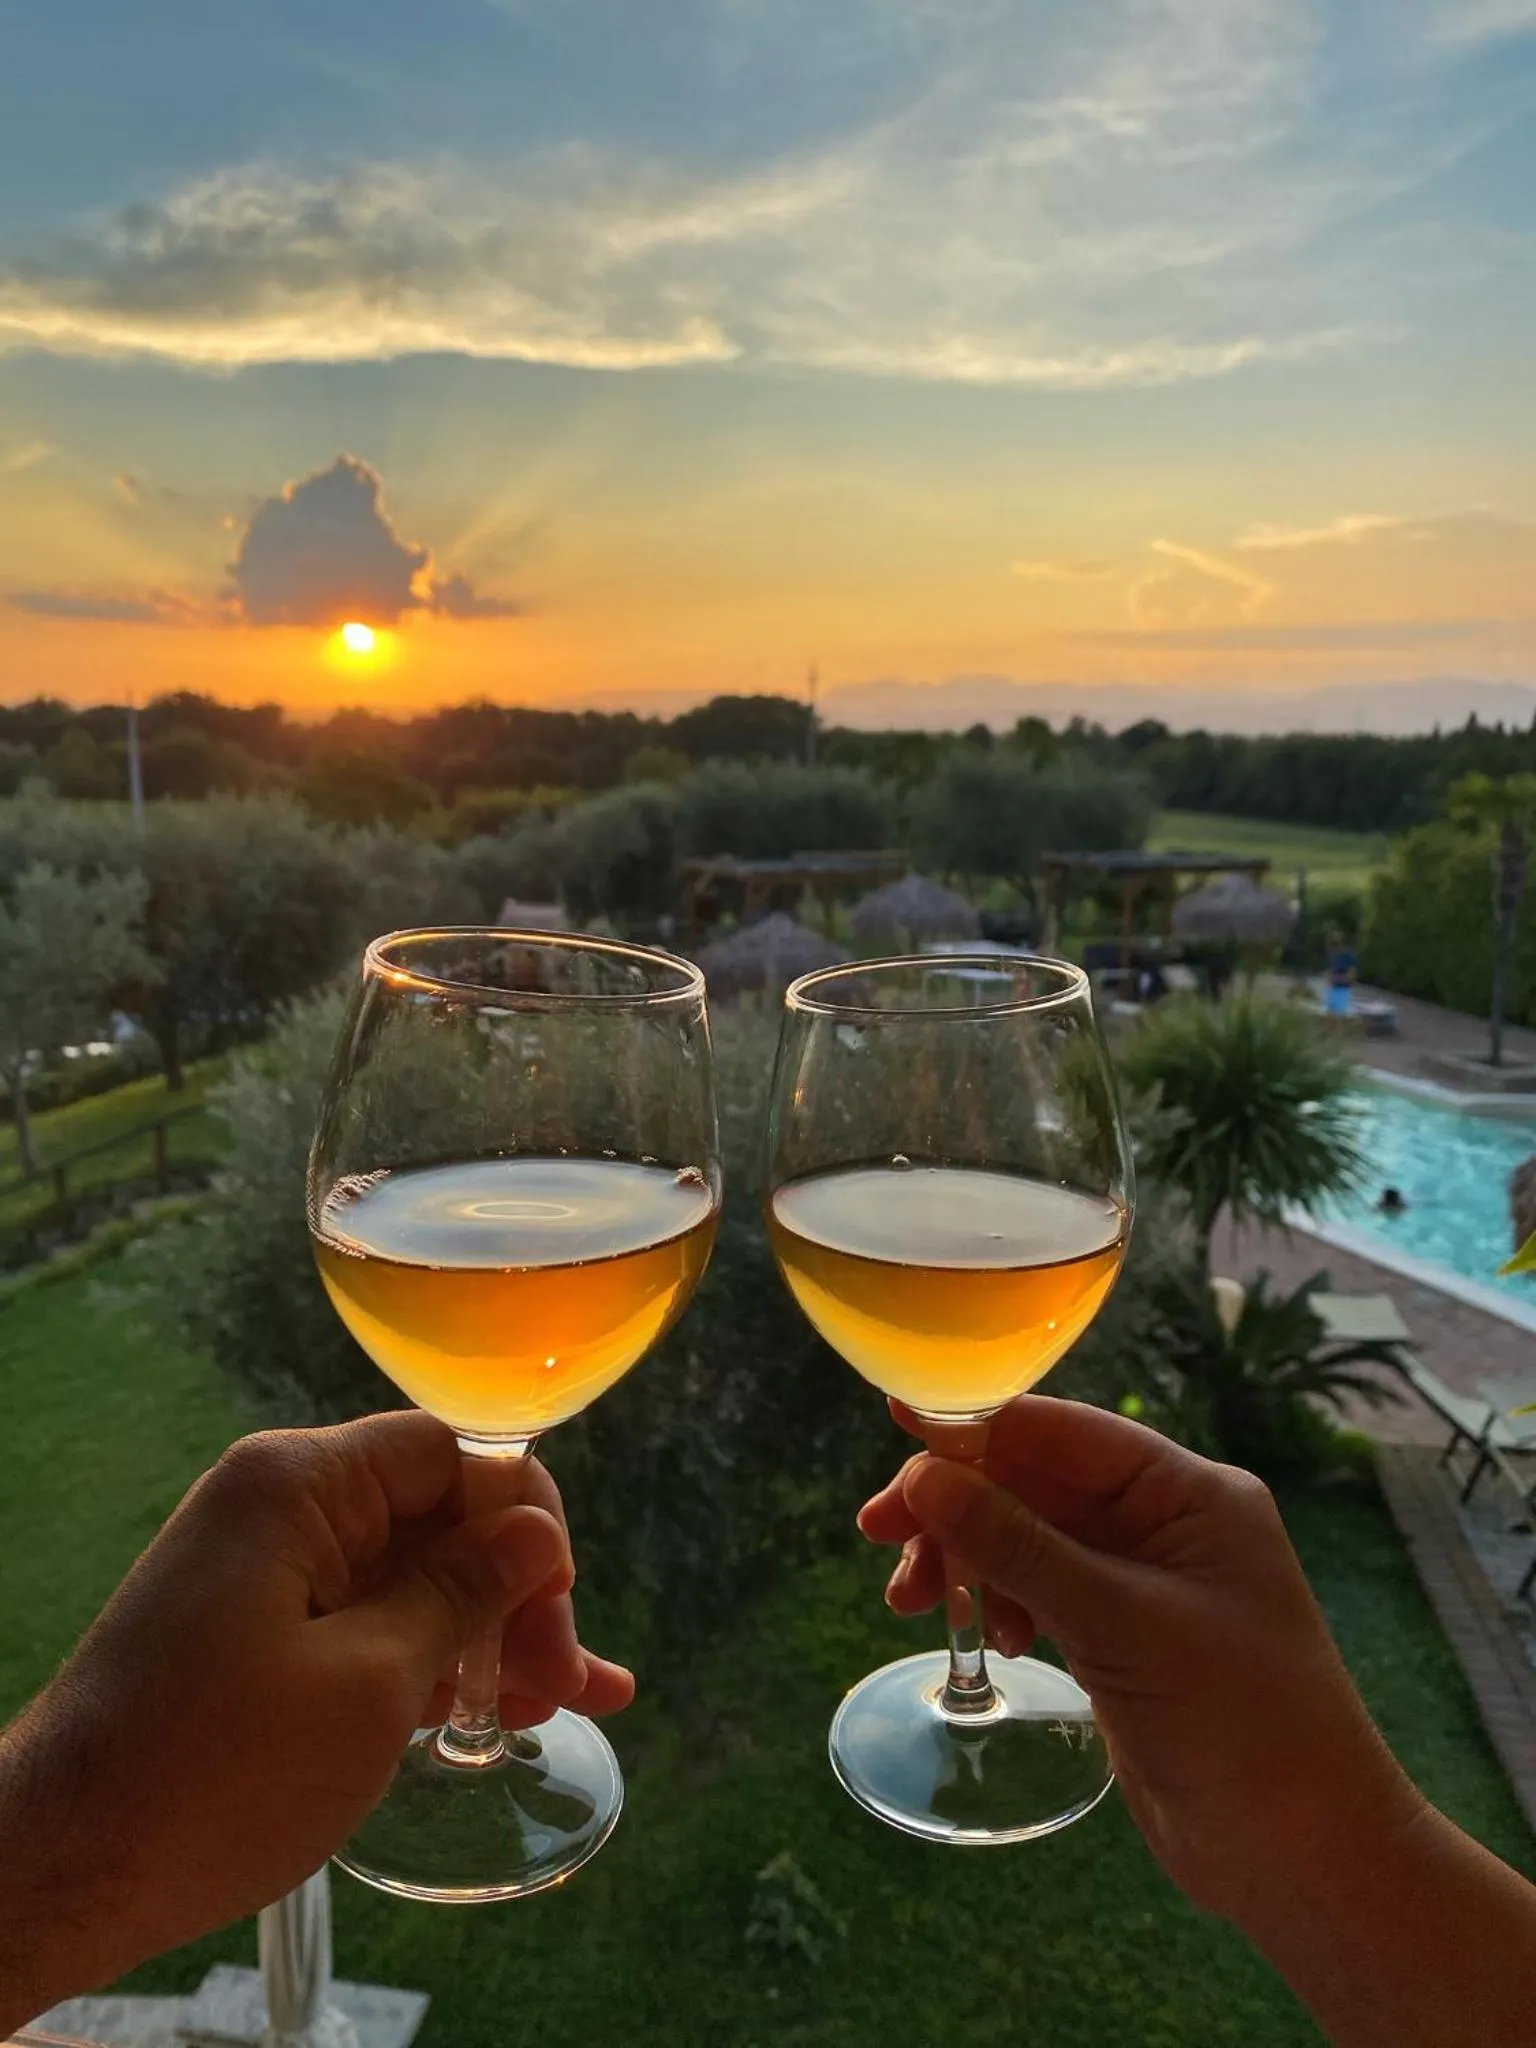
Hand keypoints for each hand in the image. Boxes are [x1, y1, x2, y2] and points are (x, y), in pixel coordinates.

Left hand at [0, 1413, 632, 2025]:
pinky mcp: (252, 1637)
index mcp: (298, 1483)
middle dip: (512, 1592)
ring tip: (558, 1705)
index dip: (521, 1519)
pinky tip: (496, 1709)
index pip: (448, 1452)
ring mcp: (262, 1574)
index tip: (557, 1605)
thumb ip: (462, 1591)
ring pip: (408, 1577)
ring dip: (484, 1635)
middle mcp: (278, 1507)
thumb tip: (535, 1528)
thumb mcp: (371, 1681)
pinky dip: (427, 1661)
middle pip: (433, 1516)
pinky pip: (364, 1623)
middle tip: (565, 1685)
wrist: (63, 1869)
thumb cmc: (220, 1773)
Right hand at [858, 1396, 1420, 1925]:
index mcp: (1189, 1493)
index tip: (896, 1427)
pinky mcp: (1123, 1638)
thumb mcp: (1122, 1625)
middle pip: (1037, 1482)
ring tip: (915, 1602)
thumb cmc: (1239, 1724)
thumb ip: (1019, 1548)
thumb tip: (924, 1478)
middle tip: (879, 1534)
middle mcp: (1166, 1524)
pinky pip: (1041, 1591)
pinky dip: (1001, 1602)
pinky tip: (990, 1639)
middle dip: (959, 1504)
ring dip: (969, 1558)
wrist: (1304, 1859)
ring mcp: (1144, 1583)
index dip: (977, 1425)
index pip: (1065, 1433)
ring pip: (1029, 1539)